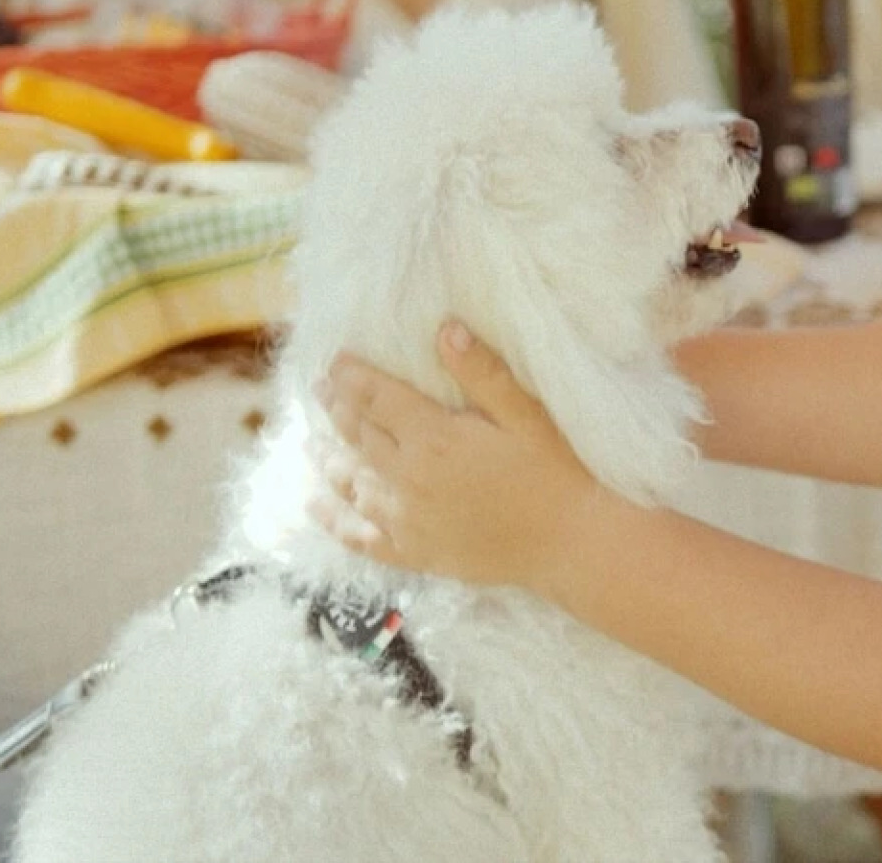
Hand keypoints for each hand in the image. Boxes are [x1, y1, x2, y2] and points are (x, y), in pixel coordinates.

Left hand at [309, 322, 605, 589]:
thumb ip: (484, 373)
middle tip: (321, 390)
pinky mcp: (414, 552)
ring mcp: (406, 520)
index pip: (379, 399)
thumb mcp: (527, 415)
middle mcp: (409, 478)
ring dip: (328, 460)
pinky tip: (316, 507)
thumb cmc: (555, 474)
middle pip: (359, 436)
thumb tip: (445, 328)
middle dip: (337, 409)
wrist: (569, 544)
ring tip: (312, 443)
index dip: (353, 377)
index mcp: (435, 438)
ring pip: (351, 483)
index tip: (335, 361)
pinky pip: (359, 537)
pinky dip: (333, 520)